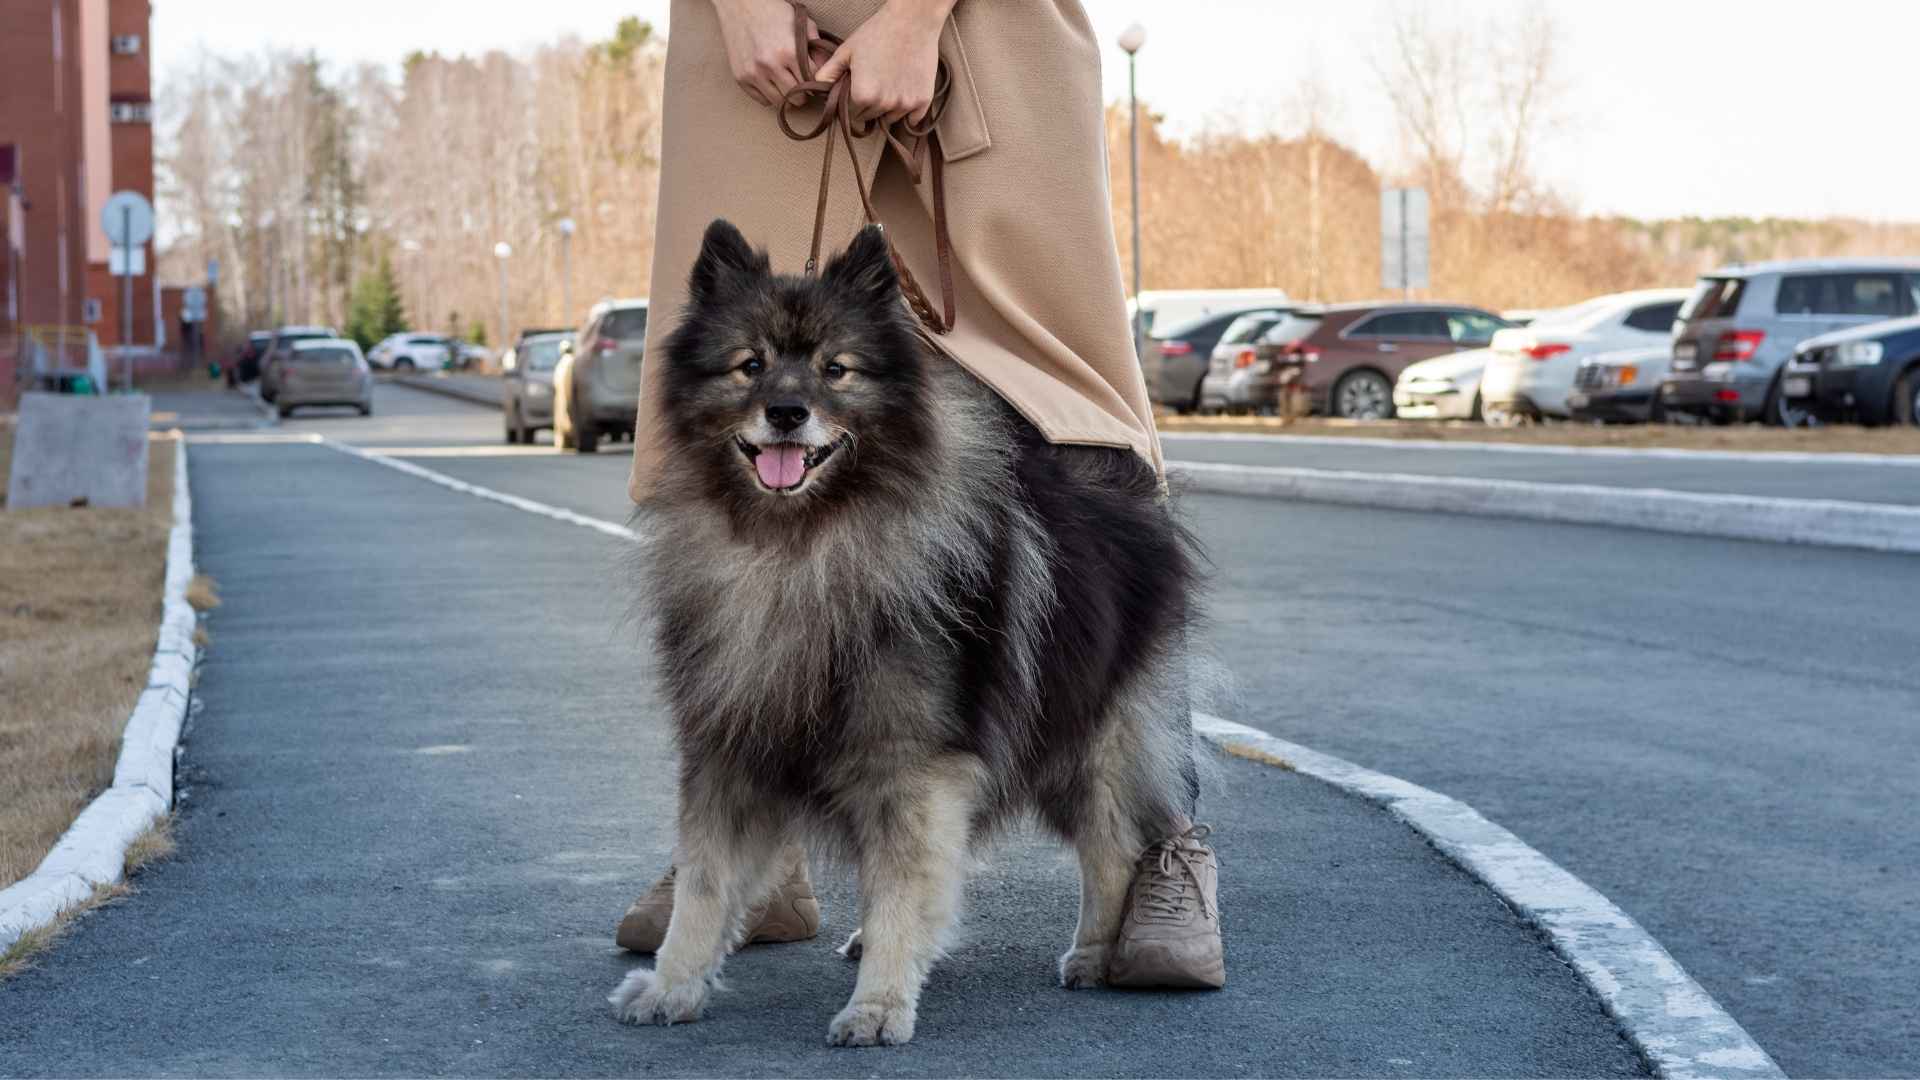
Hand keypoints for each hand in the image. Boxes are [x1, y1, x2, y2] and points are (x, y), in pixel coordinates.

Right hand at [711, 0, 817, 107]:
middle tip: (802, 83)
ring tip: (788, 84)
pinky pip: (762, 100)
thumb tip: (826, 71)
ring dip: (787, 97)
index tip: (815, 78)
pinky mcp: (741, 78)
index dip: (817, 81)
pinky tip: (773, 83)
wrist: (738, 4)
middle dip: (804, 92)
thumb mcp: (800, 22)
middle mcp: (770, 66)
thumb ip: (816, 47)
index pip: (812, 82)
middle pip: (797, 98)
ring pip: (780, 103)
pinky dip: (770, 96)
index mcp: (788, 52)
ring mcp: (753, 74)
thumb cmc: (772, 10)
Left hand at [813, 0, 955, 126]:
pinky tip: (904, 93)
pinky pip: (913, 120)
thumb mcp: (847, 50)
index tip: (857, 90)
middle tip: (874, 84)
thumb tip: (817, 88)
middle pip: (872, 118)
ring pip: (891, 119)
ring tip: (889, 85)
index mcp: (863, 95)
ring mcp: (906, 104)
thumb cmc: (877, 32)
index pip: (852, 114)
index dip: (852, 103)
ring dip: (888, 109)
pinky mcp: (923, 100)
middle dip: (869, 107)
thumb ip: (829, 72)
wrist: (913, 20)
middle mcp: (884, 104)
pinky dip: (909, 112)